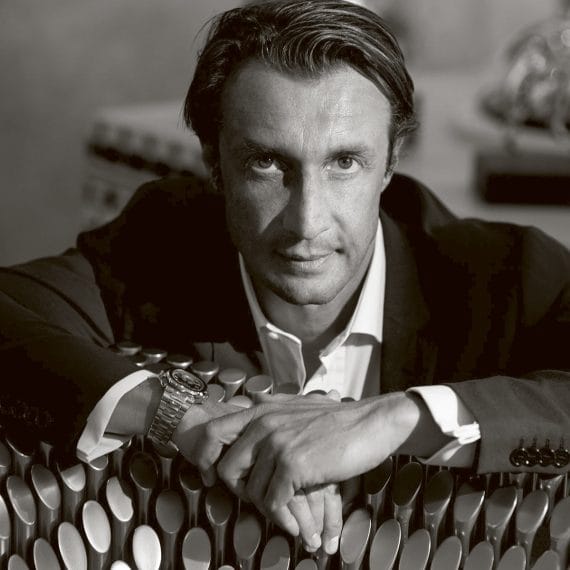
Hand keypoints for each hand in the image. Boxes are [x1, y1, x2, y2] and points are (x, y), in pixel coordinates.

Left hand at [181, 391, 344, 551]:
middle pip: (227, 469)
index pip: (213, 432)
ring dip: (269, 509)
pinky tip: (299, 524)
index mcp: (261, 411)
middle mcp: (264, 424)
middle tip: (264, 500)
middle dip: (242, 491)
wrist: (372, 422)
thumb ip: (272, 405)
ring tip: (288, 513)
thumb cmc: (338, 419)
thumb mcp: (298, 404)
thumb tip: (251, 400)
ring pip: (252, 491)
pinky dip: (284, 518)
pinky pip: (273, 503)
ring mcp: (277, 443)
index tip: (214, 479)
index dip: (206, 459)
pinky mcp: (293, 464)